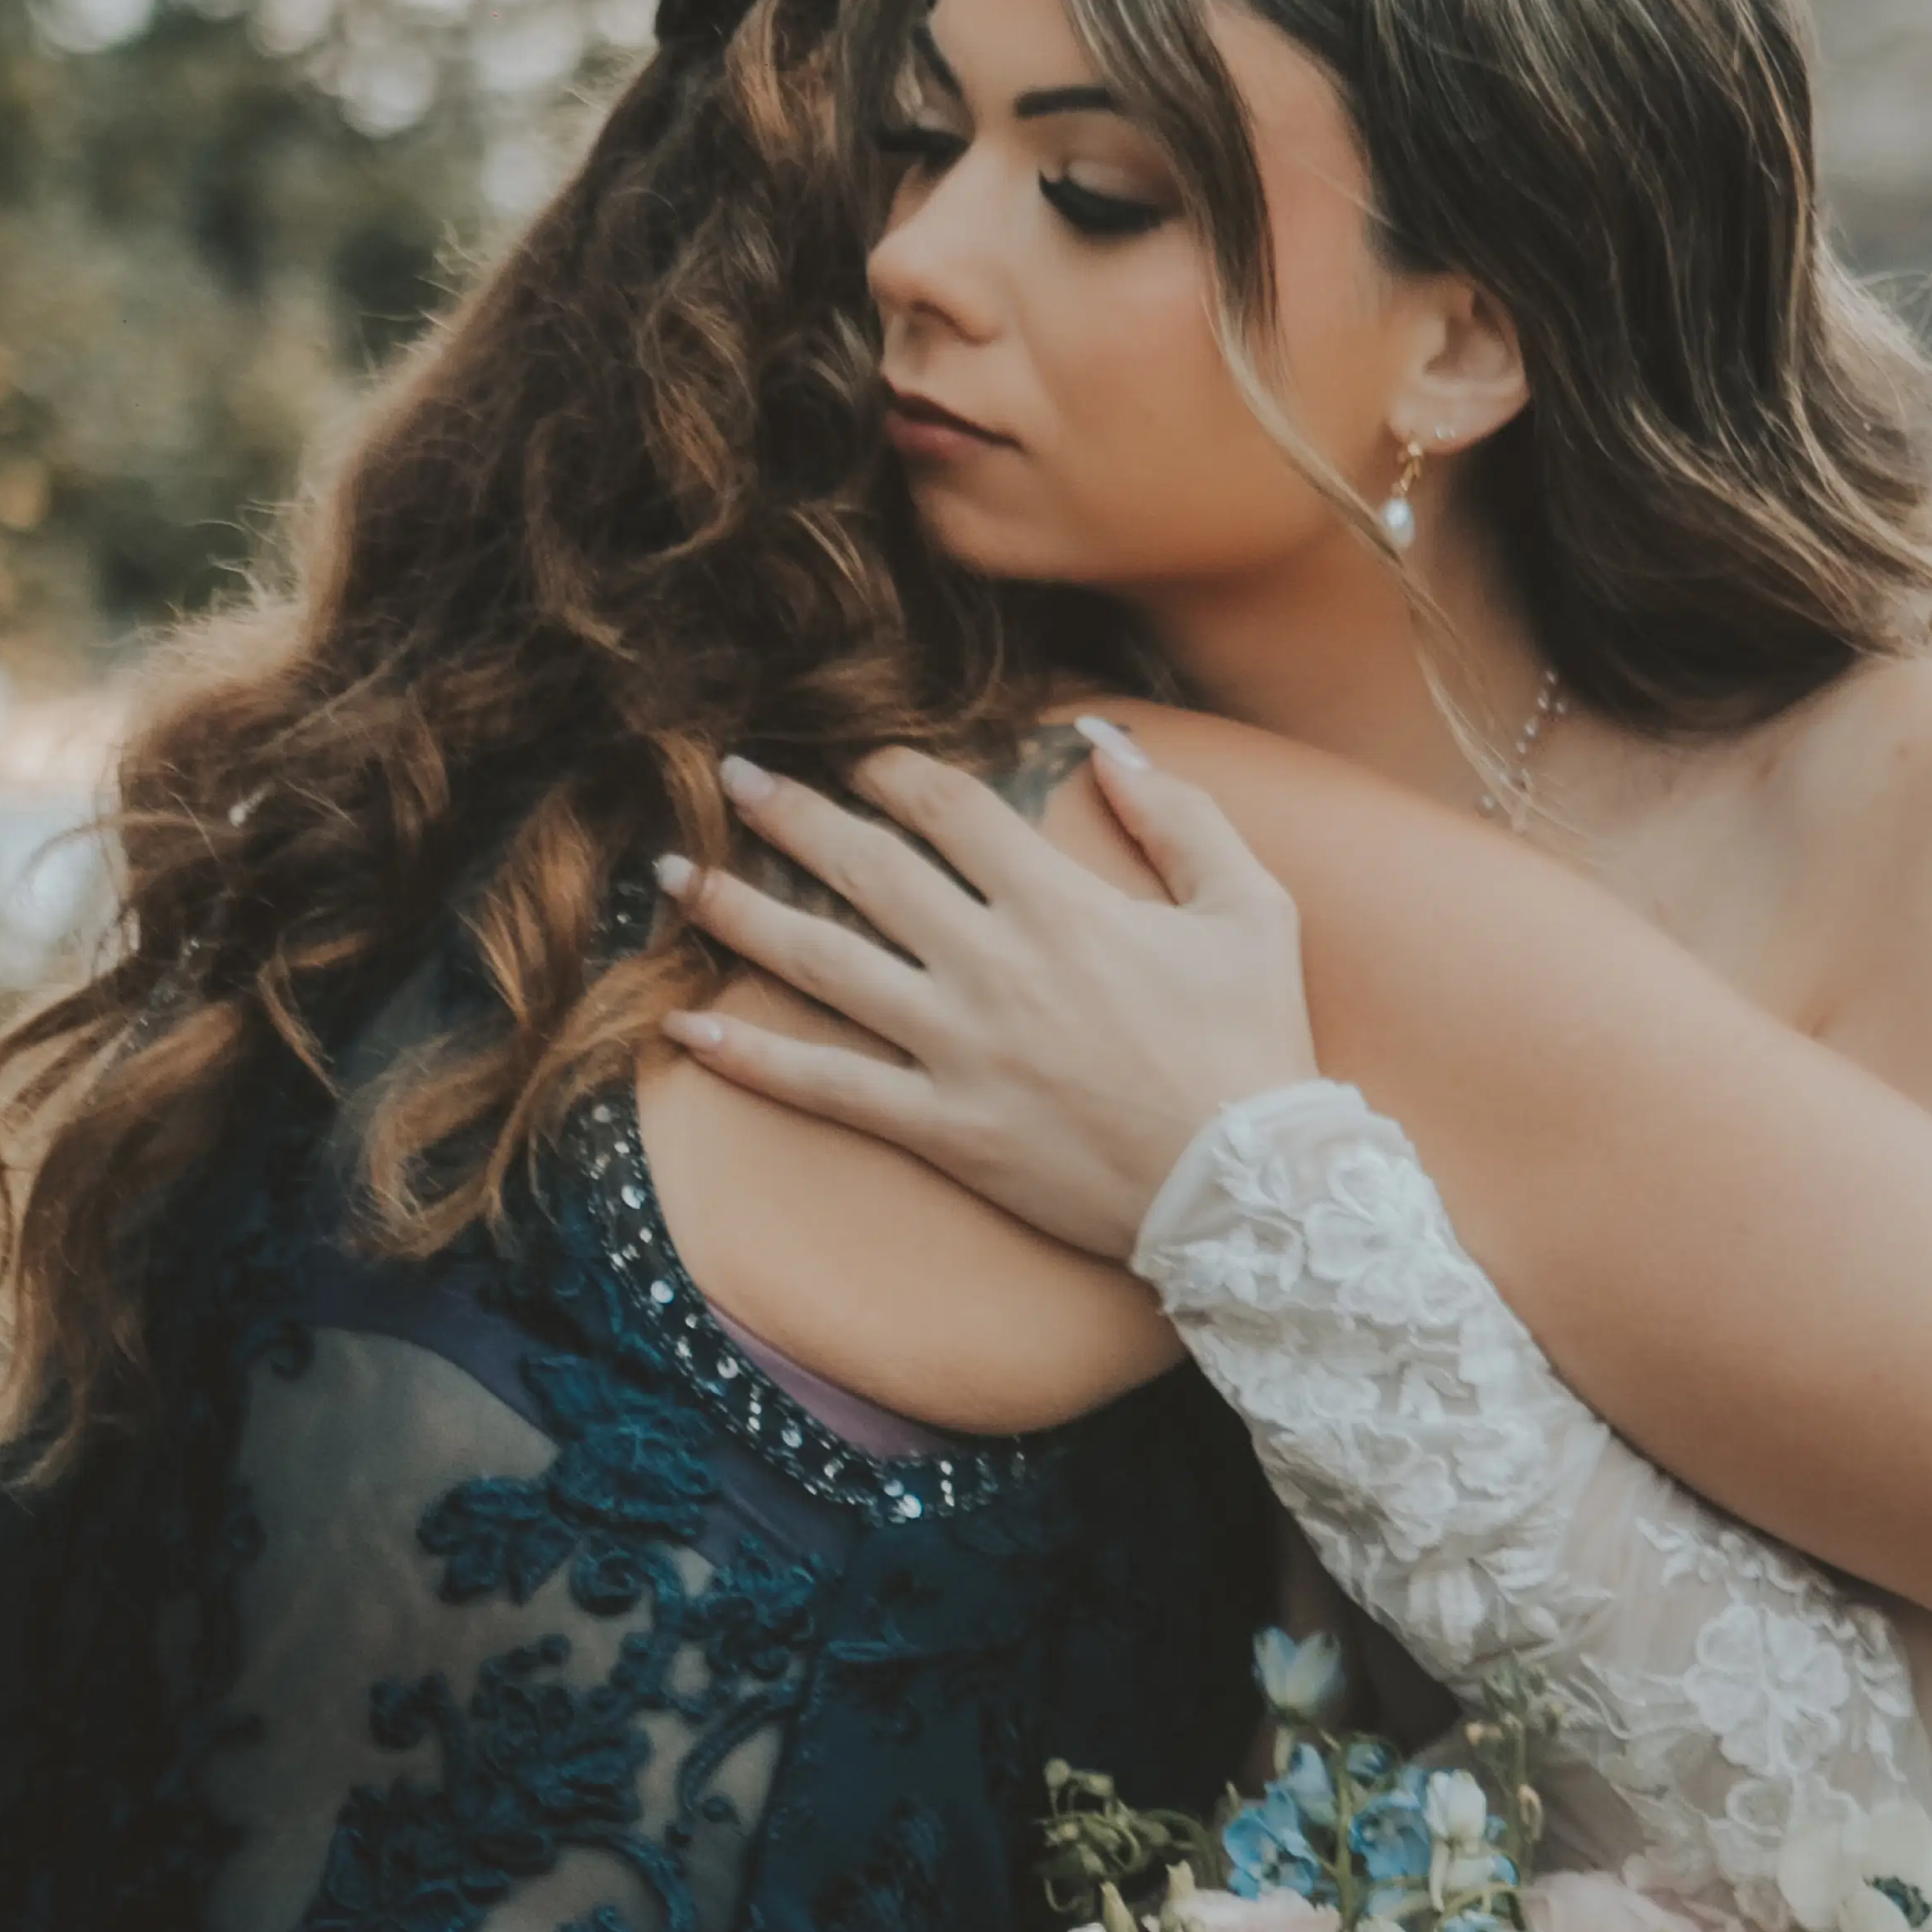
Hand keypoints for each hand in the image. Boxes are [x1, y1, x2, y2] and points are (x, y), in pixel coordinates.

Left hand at [654, 720, 1319, 1262]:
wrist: (1250, 1191)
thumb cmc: (1256, 1045)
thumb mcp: (1252, 908)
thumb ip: (1180, 814)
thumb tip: (1105, 741)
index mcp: (1061, 904)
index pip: (950, 810)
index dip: (892, 769)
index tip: (854, 755)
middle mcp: (992, 966)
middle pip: (865, 868)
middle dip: (790, 814)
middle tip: (729, 778)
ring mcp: (957, 1049)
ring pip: (823, 964)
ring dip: (739, 914)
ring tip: (675, 875)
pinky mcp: (942, 1127)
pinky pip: (827, 1087)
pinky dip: (751, 1059)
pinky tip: (684, 1031)